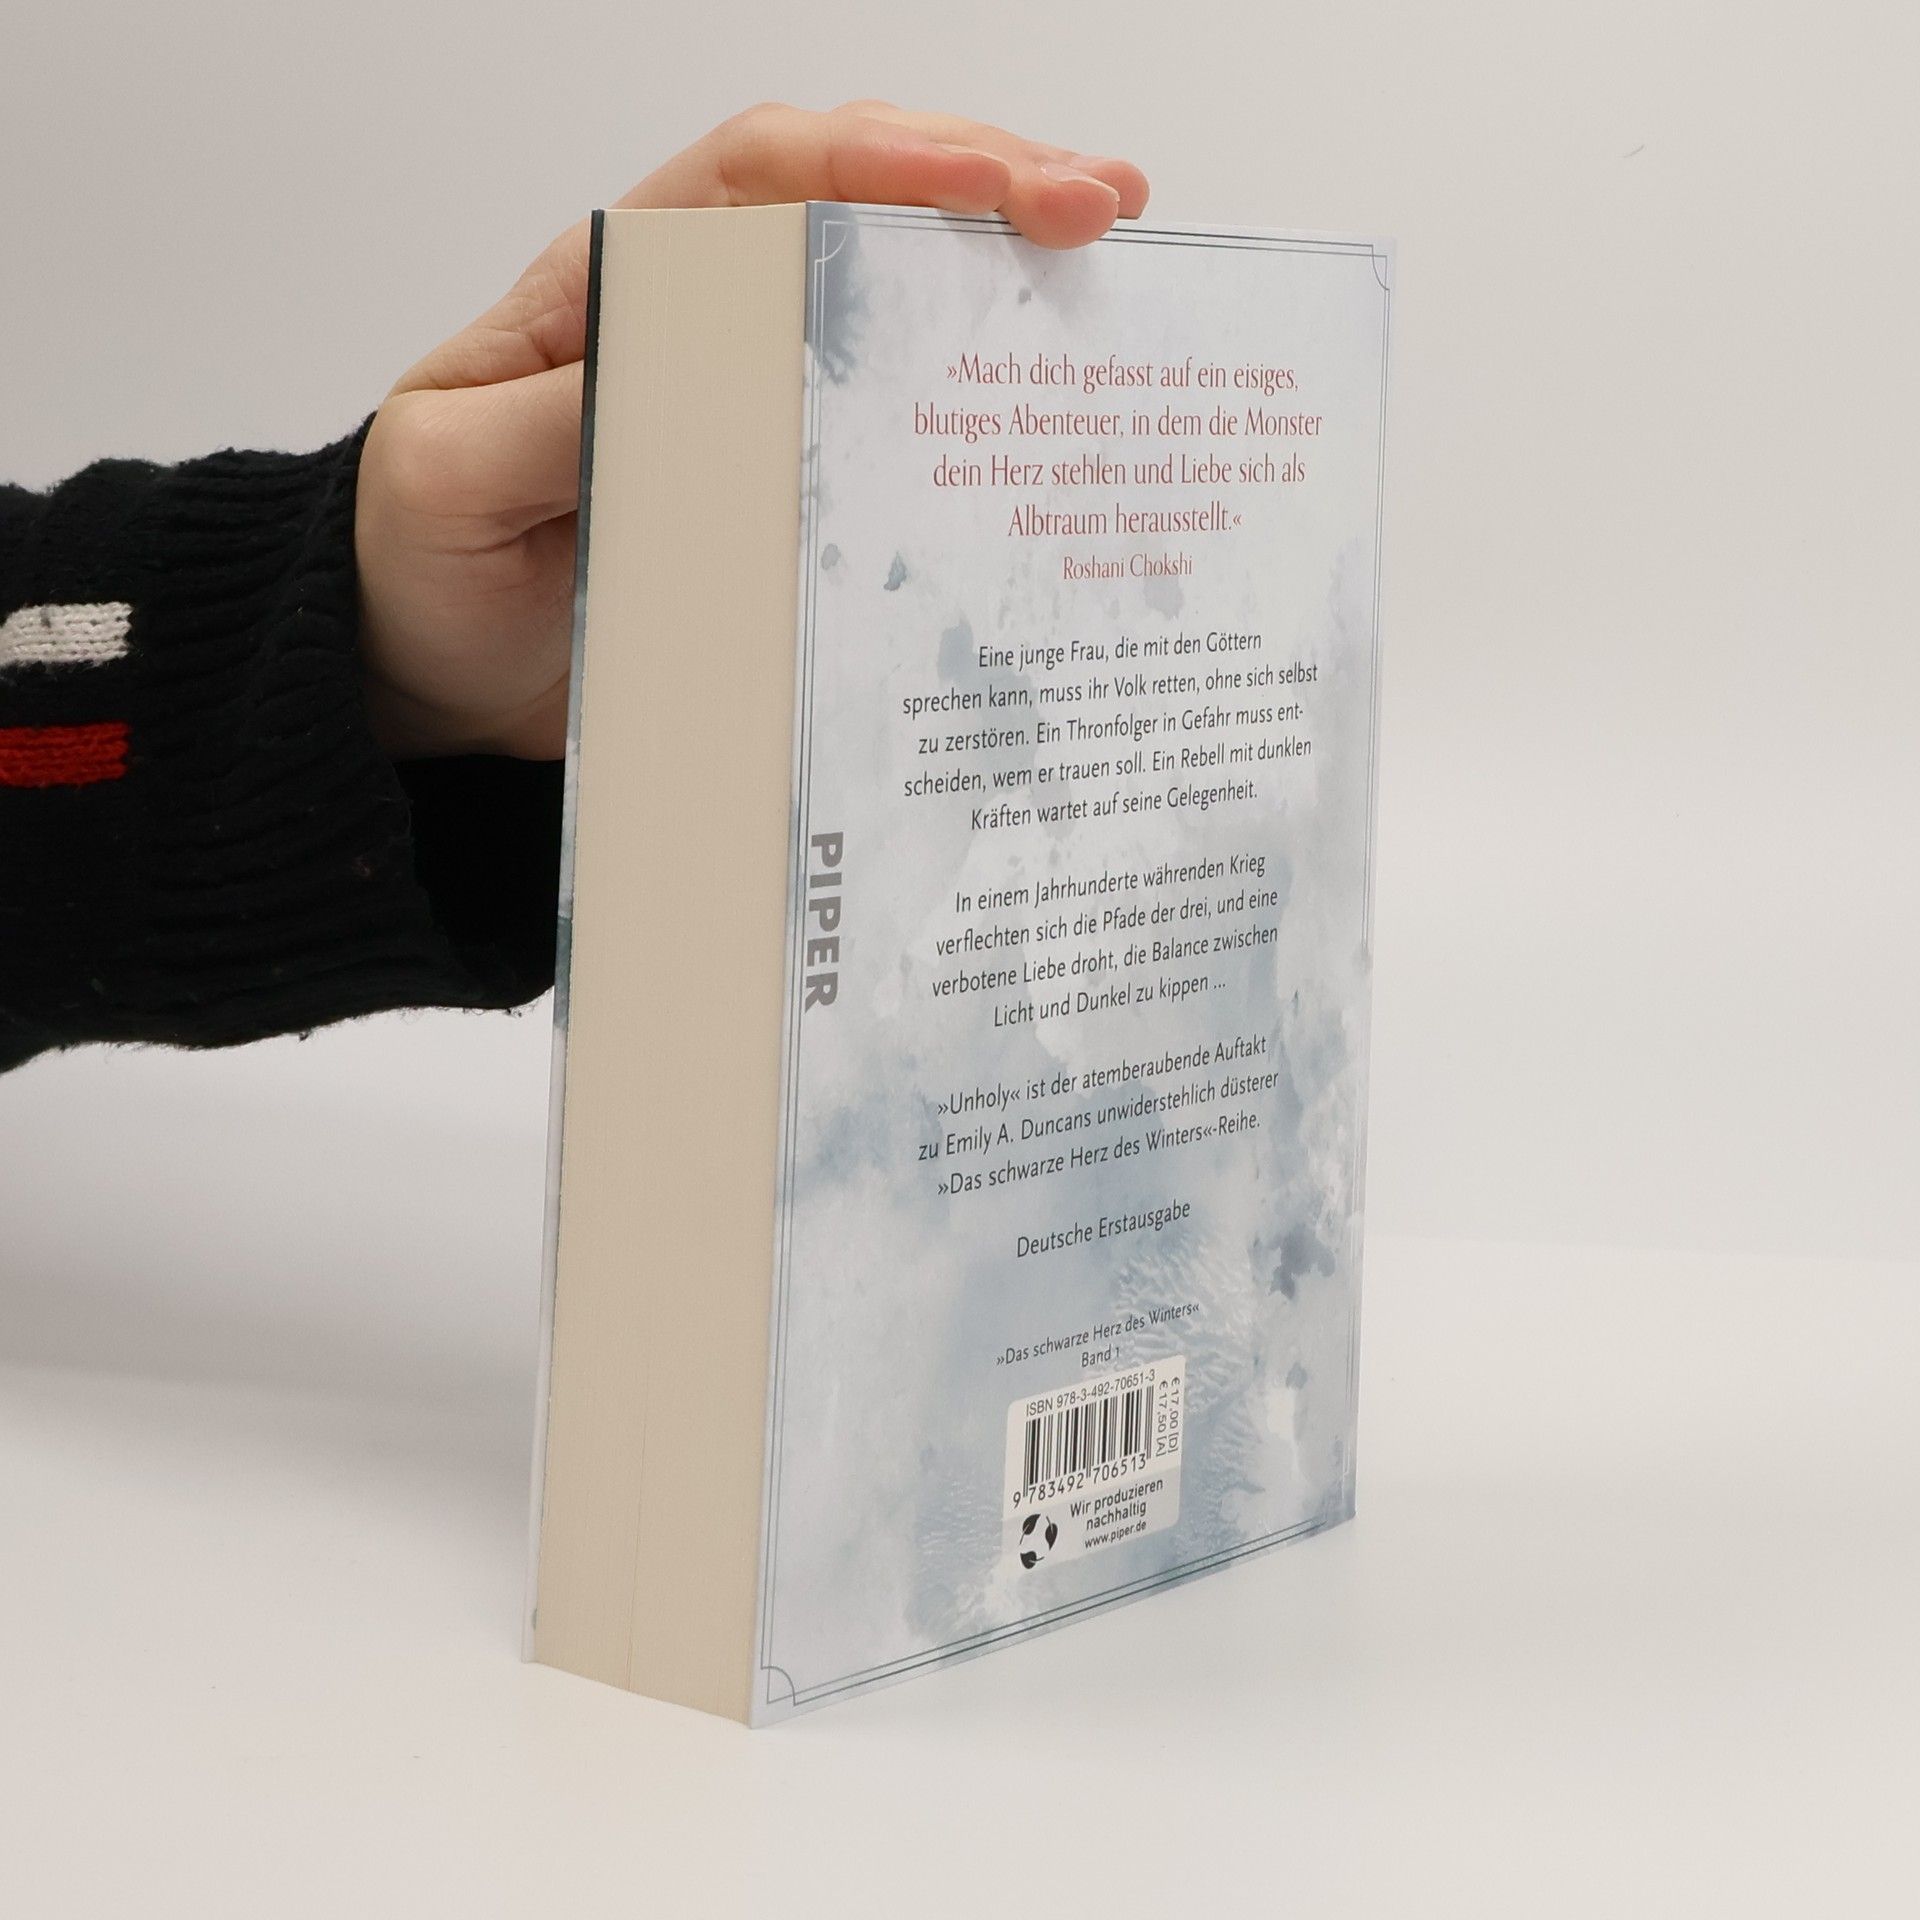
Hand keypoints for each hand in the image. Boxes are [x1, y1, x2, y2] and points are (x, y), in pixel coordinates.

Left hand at [355, 102, 1150, 759]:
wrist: (425, 676)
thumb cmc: (423, 562)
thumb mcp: (454, 481)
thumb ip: (556, 418)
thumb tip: (682, 371)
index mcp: (611, 292)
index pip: (760, 182)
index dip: (883, 164)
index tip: (998, 184)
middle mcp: (695, 328)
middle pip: (850, 209)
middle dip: (981, 185)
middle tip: (1100, 208)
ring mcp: (745, 408)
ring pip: (882, 302)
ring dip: (994, 273)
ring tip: (1107, 265)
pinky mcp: (774, 492)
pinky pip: (878, 427)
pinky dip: (962, 397)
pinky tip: (1039, 392)